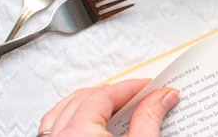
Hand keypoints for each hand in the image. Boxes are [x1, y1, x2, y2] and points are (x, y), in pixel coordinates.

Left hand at [38, 78, 178, 136]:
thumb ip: (150, 120)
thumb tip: (163, 96)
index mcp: (79, 132)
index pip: (106, 94)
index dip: (132, 87)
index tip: (151, 87)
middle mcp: (59, 136)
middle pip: (84, 98)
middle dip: (114, 93)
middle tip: (140, 95)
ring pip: (64, 110)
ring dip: (90, 102)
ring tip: (114, 105)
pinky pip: (54, 126)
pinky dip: (71, 117)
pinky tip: (88, 121)